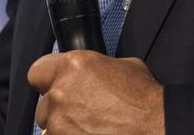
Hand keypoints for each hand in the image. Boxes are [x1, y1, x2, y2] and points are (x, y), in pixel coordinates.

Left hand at [29, 50, 163, 134]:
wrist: (156, 127)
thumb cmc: (145, 100)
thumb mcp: (124, 66)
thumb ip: (98, 67)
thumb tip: (93, 72)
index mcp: (74, 65)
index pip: (37, 71)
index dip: (47, 80)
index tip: (54, 87)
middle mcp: (62, 92)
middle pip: (44, 104)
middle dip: (59, 110)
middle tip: (81, 113)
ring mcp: (61, 122)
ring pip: (49, 128)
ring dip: (64, 128)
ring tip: (88, 128)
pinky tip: (89, 134)